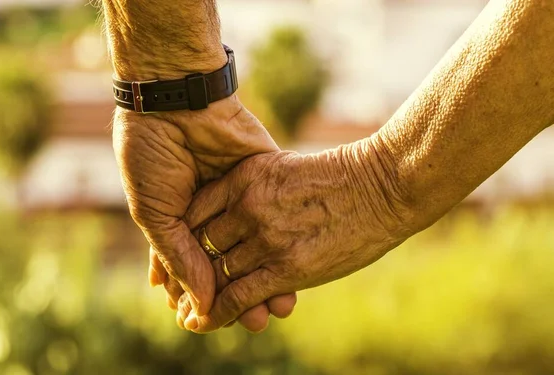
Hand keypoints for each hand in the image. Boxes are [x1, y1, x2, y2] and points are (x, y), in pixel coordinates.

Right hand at [113, 96, 296, 331]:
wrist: (174, 97)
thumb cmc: (151, 152)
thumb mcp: (155, 212)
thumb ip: (179, 258)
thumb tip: (201, 305)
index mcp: (181, 218)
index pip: (194, 267)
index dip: (199, 295)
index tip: (205, 323)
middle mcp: (214, 211)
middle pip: (231, 263)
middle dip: (239, 294)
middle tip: (250, 323)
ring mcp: (242, 195)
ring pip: (260, 247)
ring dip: (266, 279)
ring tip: (272, 310)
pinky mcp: (266, 176)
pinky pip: (278, 218)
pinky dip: (284, 247)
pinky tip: (290, 275)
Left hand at [178, 147, 411, 332]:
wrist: (382, 186)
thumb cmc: (340, 178)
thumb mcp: (285, 168)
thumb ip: (255, 188)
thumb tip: (236, 211)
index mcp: (245, 177)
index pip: (194, 211)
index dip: (179, 237)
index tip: (175, 253)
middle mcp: (248, 206)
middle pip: (200, 245)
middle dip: (185, 270)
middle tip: (170, 290)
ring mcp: (266, 237)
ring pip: (216, 274)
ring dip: (197, 297)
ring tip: (183, 312)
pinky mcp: (286, 268)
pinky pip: (237, 296)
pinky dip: (214, 313)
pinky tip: (200, 323)